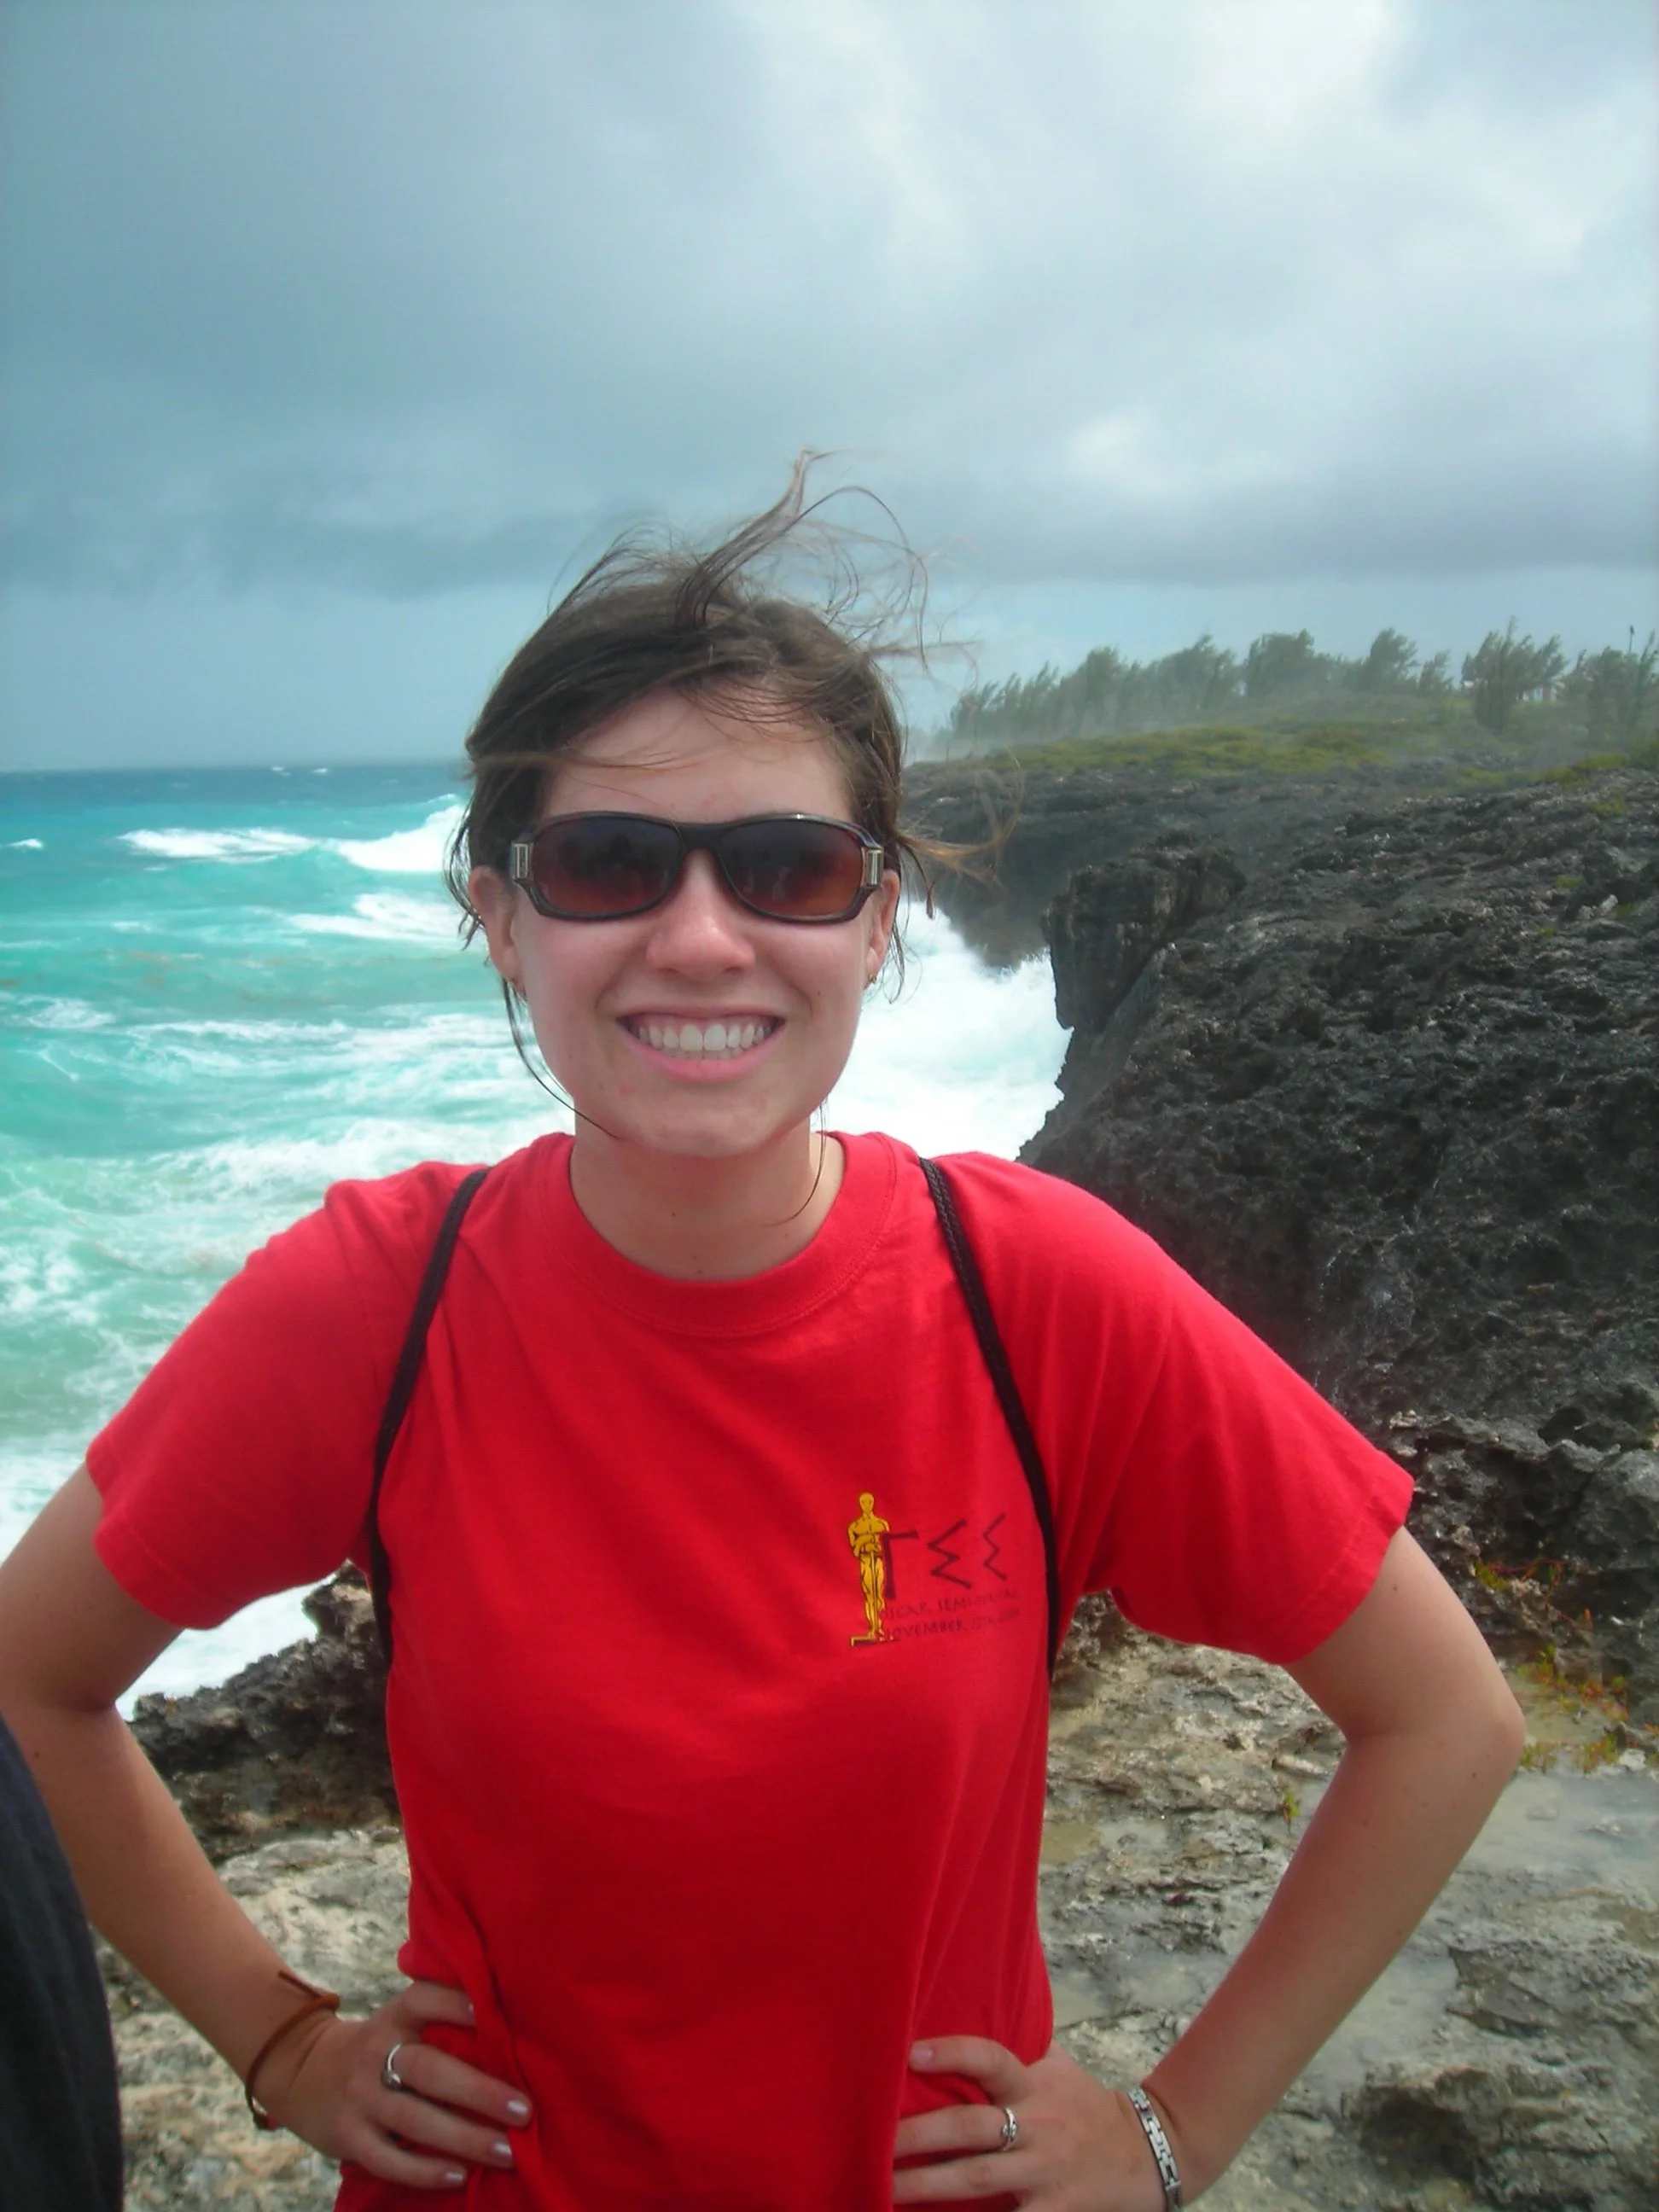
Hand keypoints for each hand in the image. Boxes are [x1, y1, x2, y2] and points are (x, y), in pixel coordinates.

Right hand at [254, 1980, 533, 2190]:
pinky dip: (424, 2171)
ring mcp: (360, 2096)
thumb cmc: (380, 2046)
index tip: (492, 2016)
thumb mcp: (399, 2021)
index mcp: (395, 2016)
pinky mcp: (348, 2136)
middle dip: (479, 2092)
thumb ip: (441, 2020)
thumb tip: (511, 2026)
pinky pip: (388, 2158)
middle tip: (524, 2110)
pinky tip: (459, 2176)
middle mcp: (377, 2051)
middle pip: (430, 2070)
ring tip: (507, 2151)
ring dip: (464, 2137)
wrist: (304, 2073)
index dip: (456, 2004)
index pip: (424, 2000)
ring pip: (415, 2118)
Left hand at [893, 2038, 1171, 2207]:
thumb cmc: (1085, 2105)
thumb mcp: (1056, 2067)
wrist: (1147, 2155)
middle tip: (875, 2139)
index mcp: (1034, 2084)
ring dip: (927, 2184)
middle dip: (920, 2135)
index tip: (911, 2053)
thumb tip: (961, 2005)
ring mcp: (1043, 2172)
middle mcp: (1036, 2125)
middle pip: (971, 2128)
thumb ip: (1015, 2049)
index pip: (991, 2059)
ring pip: (977, 2178)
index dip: (953, 2053)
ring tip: (885, 2186)